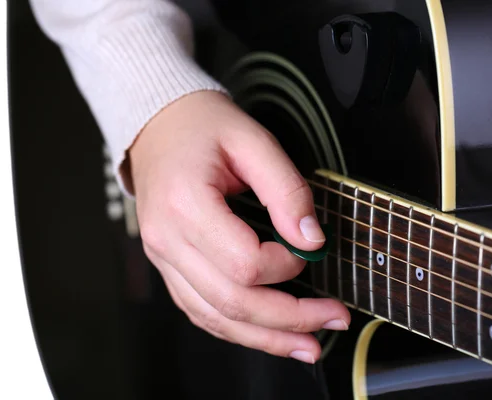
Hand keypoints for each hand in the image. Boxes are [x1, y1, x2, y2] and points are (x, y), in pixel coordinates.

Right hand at [126, 91, 350, 363]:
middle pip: (232, 301)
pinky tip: (267, 335)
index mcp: (186, 204)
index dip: (286, 265)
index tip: (308, 249)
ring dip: (266, 337)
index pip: (244, 262)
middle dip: (289, 319)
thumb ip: (287, 190)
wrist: (158, 126)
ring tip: (308, 344)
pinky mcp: (169, 266)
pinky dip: (238, 329)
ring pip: (216, 317)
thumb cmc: (202, 127)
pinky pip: (201, 311)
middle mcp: (167, 239)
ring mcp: (163, 257)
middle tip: (333, 319)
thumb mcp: (253, 142)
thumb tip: (312, 239)